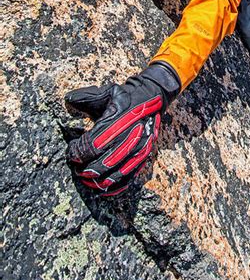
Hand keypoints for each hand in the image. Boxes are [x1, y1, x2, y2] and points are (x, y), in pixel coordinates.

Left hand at [65, 67, 165, 195]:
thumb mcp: (107, 91)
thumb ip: (86, 96)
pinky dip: (113, 187)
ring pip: (113, 175)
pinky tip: (102, 188)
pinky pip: (128, 179)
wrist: (153, 99)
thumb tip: (67, 99)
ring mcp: (138, 149)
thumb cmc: (126, 96)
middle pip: (101, 164)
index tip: (70, 149)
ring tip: (84, 177)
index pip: (92, 144)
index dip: (77, 151)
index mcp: (118, 120)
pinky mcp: (143, 157)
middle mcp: (129, 136)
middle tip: (75, 166)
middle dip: (83, 168)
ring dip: (95, 180)